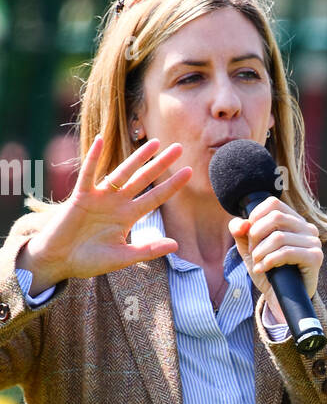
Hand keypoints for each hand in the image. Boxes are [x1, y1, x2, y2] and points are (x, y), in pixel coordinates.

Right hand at [24, 134, 192, 282]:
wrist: (60, 261)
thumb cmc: (89, 260)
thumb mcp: (123, 257)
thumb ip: (148, 250)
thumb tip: (176, 245)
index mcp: (128, 216)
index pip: (155, 197)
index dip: (172, 185)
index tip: (190, 172)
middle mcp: (117, 203)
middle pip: (143, 179)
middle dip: (160, 164)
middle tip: (179, 148)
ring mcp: (99, 197)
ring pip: (121, 172)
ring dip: (137, 158)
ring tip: (154, 143)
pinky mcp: (80, 196)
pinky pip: (88, 174)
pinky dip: (93, 158)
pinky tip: (99, 141)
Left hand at [228, 196, 323, 314]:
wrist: (281, 300)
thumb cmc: (269, 272)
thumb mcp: (249, 249)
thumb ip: (240, 232)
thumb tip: (242, 223)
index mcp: (294, 221)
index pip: (273, 203)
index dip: (256, 216)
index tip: (250, 236)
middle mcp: (307, 228)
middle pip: (275, 217)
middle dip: (256, 235)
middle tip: (253, 252)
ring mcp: (314, 242)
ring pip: (279, 237)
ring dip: (260, 252)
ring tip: (257, 263)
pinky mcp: (315, 257)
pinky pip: (287, 252)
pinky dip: (269, 261)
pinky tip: (262, 269)